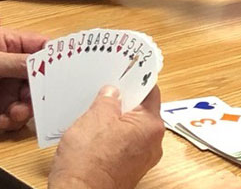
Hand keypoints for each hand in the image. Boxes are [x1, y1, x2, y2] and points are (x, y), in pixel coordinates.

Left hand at [0, 26, 46, 132]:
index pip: (40, 47)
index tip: (65, 71)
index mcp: (7, 44)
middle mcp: (9, 65)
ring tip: (12, 113)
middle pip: (40, 77)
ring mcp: (4, 88)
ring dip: (25, 108)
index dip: (54, 58)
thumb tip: (45, 64)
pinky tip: (0, 120)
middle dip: (39, 90)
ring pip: (31, 99)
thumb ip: (17, 63)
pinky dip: (12, 120)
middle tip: (34, 99)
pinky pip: (17, 116)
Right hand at [48, 86, 165, 188]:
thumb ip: (108, 99)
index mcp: (151, 126)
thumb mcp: (96, 116)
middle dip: (122, 101)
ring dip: (113, 120)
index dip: (137, 79)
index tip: (127, 70)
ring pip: (129, 130)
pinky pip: (121, 145)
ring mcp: (140, 159)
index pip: (150, 92)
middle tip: (105, 90)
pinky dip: (110, 138)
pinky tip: (92, 134)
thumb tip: (112, 93)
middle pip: (140, 112)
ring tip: (93, 113)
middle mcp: (152, 144)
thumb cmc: (88, 162)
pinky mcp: (126, 169)